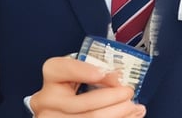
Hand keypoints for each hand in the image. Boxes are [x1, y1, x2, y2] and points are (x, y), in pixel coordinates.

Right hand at [30, 56, 145, 117]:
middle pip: (81, 103)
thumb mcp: (80, 72)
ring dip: (118, 114)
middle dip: (112, 98)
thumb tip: (118, 80)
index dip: (83, 71)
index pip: (62, 69)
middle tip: (129, 93)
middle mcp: (46, 100)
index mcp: (51, 76)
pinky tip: (129, 117)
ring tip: (134, 108)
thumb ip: (96, 71)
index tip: (104, 73)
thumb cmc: (74, 85)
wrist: (59, 109)